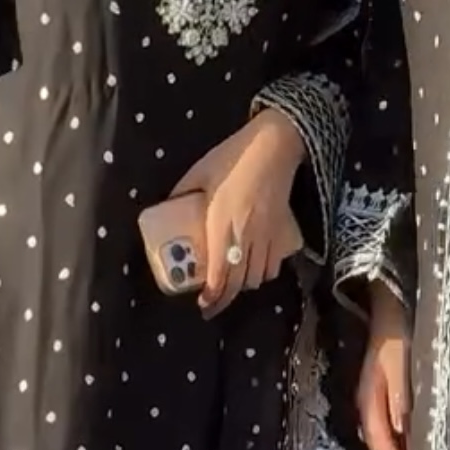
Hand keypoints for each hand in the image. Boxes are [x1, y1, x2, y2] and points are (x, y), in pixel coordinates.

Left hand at [172, 111, 304, 316]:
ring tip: (230, 285)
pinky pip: (274, 265)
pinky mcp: (283, 231)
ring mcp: (267, 235)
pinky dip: (263, 274)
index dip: (212, 295)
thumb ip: (182, 192)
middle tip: (212, 304)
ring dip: (242, 286)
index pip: (219, 272)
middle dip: (225, 298)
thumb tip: (166, 205)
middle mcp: (246, 235)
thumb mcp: (199, 172)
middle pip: (238, 282)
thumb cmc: (234, 157)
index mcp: (222, 223)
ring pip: (257, 277)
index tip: (203, 304)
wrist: (274, 146)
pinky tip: (253, 270)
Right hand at [358, 286, 411, 449]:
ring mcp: (373, 405)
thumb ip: (400, 395)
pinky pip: (387, 435)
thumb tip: (401, 429)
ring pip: (382, 447)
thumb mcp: (399, 363)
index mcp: (370, 403)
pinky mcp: (382, 399)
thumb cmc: (397, 335)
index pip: (383, 447)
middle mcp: (368, 409)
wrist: (388, 309)